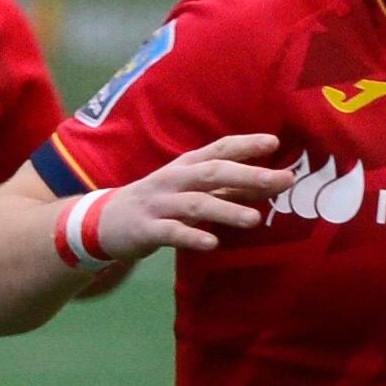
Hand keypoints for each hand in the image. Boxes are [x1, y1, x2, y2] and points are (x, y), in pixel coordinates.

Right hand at [88, 133, 292, 258]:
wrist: (104, 222)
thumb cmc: (157, 203)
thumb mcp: (189, 189)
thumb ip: (226, 187)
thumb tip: (270, 184)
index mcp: (186, 165)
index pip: (219, 149)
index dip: (246, 144)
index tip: (275, 142)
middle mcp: (173, 180)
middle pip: (212, 172)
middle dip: (248, 175)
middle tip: (281, 180)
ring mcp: (159, 204)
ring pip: (195, 203)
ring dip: (226, 209)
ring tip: (255, 219)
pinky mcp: (146, 230)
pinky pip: (171, 232)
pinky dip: (192, 236)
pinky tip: (212, 243)